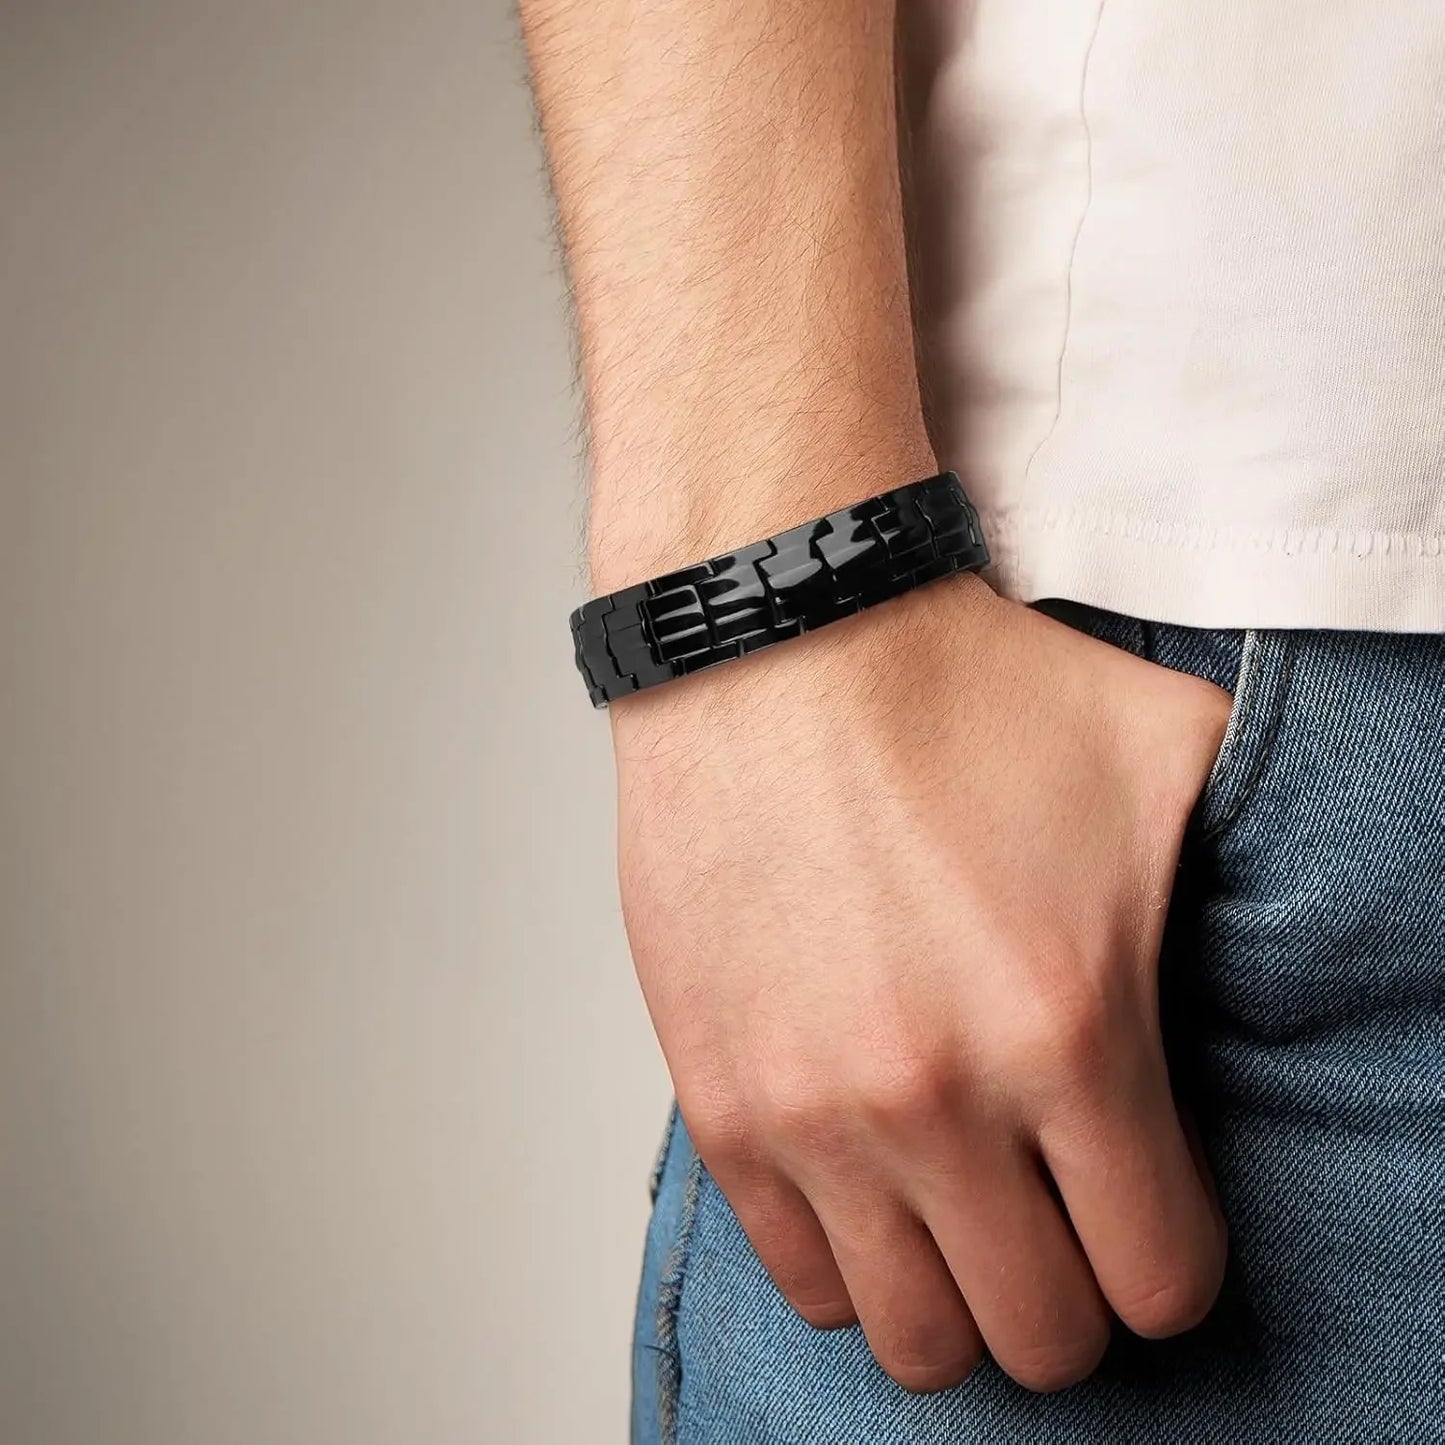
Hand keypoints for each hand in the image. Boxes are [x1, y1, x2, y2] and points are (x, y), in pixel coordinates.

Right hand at [611, 578, 1232, 1393]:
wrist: (773, 640)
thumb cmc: (952, 689)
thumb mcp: (1164, 751)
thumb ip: (1256, 867)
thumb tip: (1290, 925)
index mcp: (1070, 1027)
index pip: (1158, 1278)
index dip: (1167, 1262)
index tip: (1144, 1215)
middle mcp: (936, 1099)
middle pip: (1039, 1336)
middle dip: (1068, 1296)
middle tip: (1053, 1221)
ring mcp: (813, 1112)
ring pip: (914, 1339)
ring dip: (956, 1297)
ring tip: (957, 1217)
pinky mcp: (721, 1100)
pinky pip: (799, 1275)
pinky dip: (849, 1260)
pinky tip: (868, 1186)